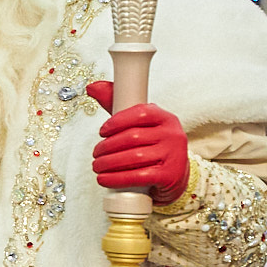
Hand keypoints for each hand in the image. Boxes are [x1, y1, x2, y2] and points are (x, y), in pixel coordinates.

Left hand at [87, 83, 189, 204]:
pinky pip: (138, 177)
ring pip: (134, 158)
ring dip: (108, 163)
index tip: (101, 131)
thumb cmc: (151, 146)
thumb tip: (92, 87)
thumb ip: (117, 104)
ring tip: (97, 166)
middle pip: (133, 137)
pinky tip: (104, 179)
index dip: (116, 121)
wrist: (174, 175)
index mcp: (166, 118)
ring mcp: (173, 156)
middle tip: (95, 153)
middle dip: (107, 146)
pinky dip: (116, 179)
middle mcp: (173, 135)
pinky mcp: (169, 176)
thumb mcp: (139, 124)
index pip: (140, 113)